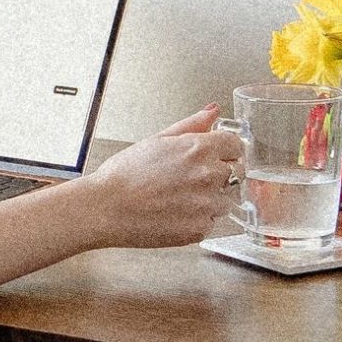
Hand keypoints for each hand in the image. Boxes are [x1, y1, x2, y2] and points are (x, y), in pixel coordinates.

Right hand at [80, 109, 243, 248]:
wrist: (105, 208)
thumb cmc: (124, 175)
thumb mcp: (157, 140)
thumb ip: (191, 125)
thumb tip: (212, 111)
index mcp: (199, 149)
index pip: (236, 145)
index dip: (225, 150)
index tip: (216, 156)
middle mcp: (208, 175)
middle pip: (236, 172)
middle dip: (220, 174)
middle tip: (191, 180)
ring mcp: (206, 205)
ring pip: (225, 201)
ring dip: (210, 200)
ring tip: (179, 199)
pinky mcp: (199, 229)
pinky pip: (210, 223)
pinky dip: (196, 220)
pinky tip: (174, 214)